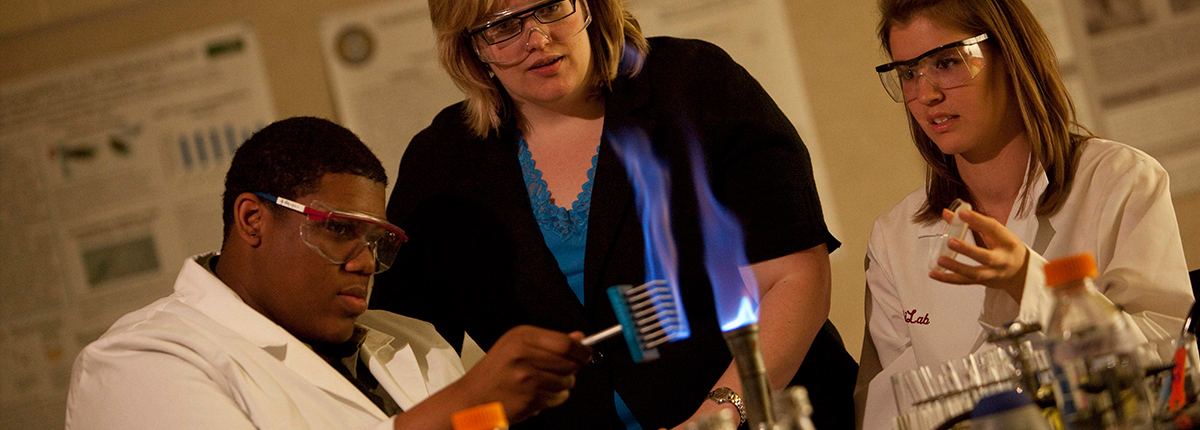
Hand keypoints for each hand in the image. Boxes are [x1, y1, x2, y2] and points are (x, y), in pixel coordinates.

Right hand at [457, 325, 590, 422]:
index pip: (564, 343)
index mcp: (521, 337)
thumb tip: (579, 338)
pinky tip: (536, 394)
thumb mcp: (516, 347)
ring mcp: (527, 378)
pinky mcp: (530, 398)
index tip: (586, 353)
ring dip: (562, 385)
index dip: (581, 350)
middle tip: (562, 370)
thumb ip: (549, 343)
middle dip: (572, 369)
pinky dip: (553, 399)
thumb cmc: (494, 374)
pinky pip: (557, 398)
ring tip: (541, 383)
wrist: (471, 400)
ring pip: (567, 382)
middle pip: (570, 362)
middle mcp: (523, 355)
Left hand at [928, 208, 1029, 301]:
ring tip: (940, 259)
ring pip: (974, 273)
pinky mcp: (983, 282)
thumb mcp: (997, 234)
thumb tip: (947, 213)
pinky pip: (964, 282)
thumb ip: (973, 223)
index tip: (962, 213)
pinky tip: (934, 273)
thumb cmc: (1007, 248)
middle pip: (985, 256)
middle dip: (968, 249)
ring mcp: (992, 273)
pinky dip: (948, 279)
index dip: (977, 220)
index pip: (993, 229)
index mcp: (1007, 242)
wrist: (1022, 274)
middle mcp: (1001, 259)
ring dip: (956, 267)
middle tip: (951, 241)